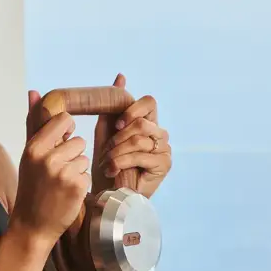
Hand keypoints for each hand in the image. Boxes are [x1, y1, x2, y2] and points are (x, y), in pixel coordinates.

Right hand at [11, 91, 90, 246]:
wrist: (31, 226)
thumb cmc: (30, 186)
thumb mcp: (28, 154)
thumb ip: (34, 122)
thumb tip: (34, 91)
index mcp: (34, 147)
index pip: (64, 120)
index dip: (66, 131)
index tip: (61, 142)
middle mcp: (48, 158)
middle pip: (77, 140)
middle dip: (71, 154)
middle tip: (56, 171)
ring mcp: (63, 173)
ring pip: (84, 157)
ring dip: (77, 169)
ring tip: (60, 183)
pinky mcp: (77, 187)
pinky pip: (87, 174)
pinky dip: (80, 183)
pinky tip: (66, 193)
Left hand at [92, 74, 171, 198]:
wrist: (108, 194)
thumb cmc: (107, 163)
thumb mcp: (106, 131)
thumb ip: (112, 106)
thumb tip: (120, 76)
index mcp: (148, 122)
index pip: (149, 102)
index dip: (132, 108)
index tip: (117, 123)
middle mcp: (160, 133)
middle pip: (142, 122)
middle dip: (118, 137)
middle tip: (106, 151)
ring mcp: (164, 149)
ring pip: (139, 138)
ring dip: (117, 152)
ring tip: (106, 163)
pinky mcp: (164, 164)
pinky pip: (141, 155)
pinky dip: (122, 161)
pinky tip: (113, 170)